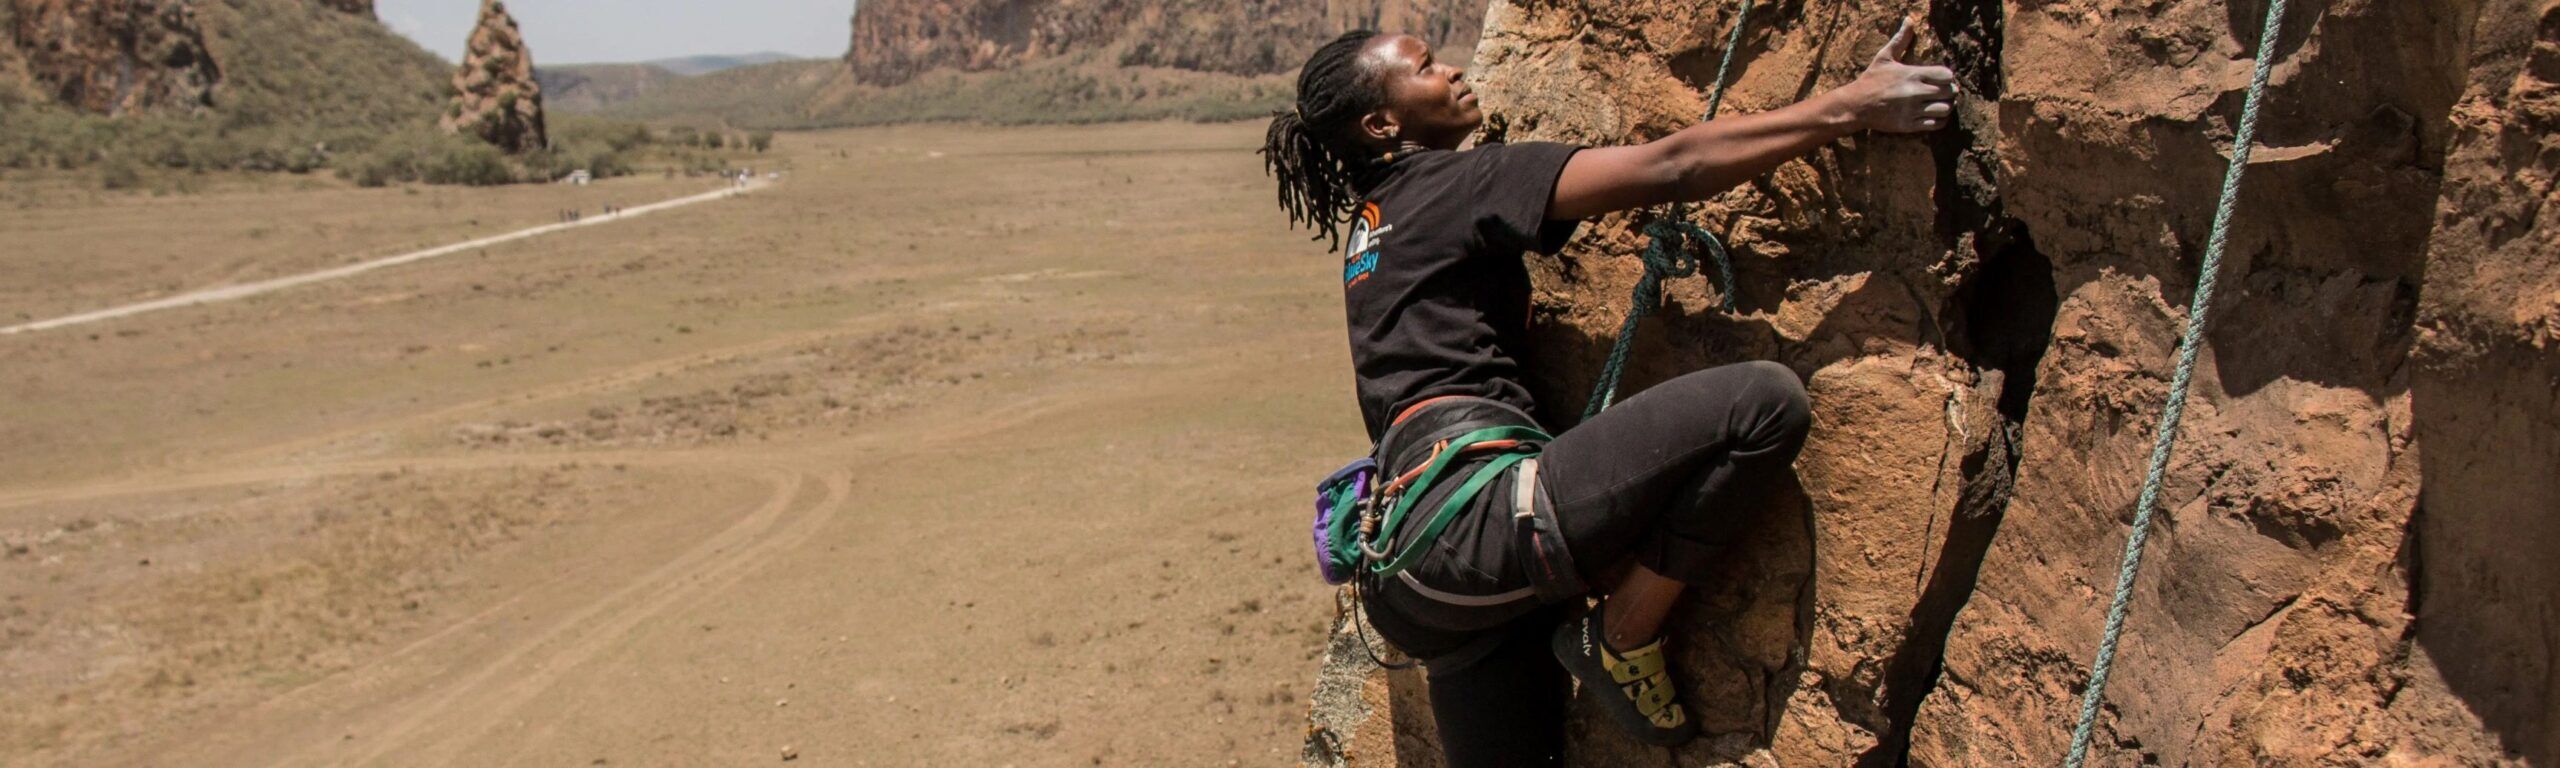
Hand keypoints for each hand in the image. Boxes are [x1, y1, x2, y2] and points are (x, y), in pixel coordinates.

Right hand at [1832, 17, 1958, 132]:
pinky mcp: (1909, 125)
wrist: (1856, 105)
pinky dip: (1940, 120)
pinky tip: (1935, 115)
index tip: (1942, 78)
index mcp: (1912, 74)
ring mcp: (1912, 110)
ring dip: (1947, 106)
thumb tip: (1909, 20)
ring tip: (1941, 103)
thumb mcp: (1884, 57)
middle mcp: (1915, 92)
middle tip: (1944, 91)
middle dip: (1950, 91)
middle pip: (1949, 92)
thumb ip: (1900, 40)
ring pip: (1945, 109)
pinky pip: (1935, 124)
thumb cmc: (1871, 79)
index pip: (1946, 75)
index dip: (1948, 77)